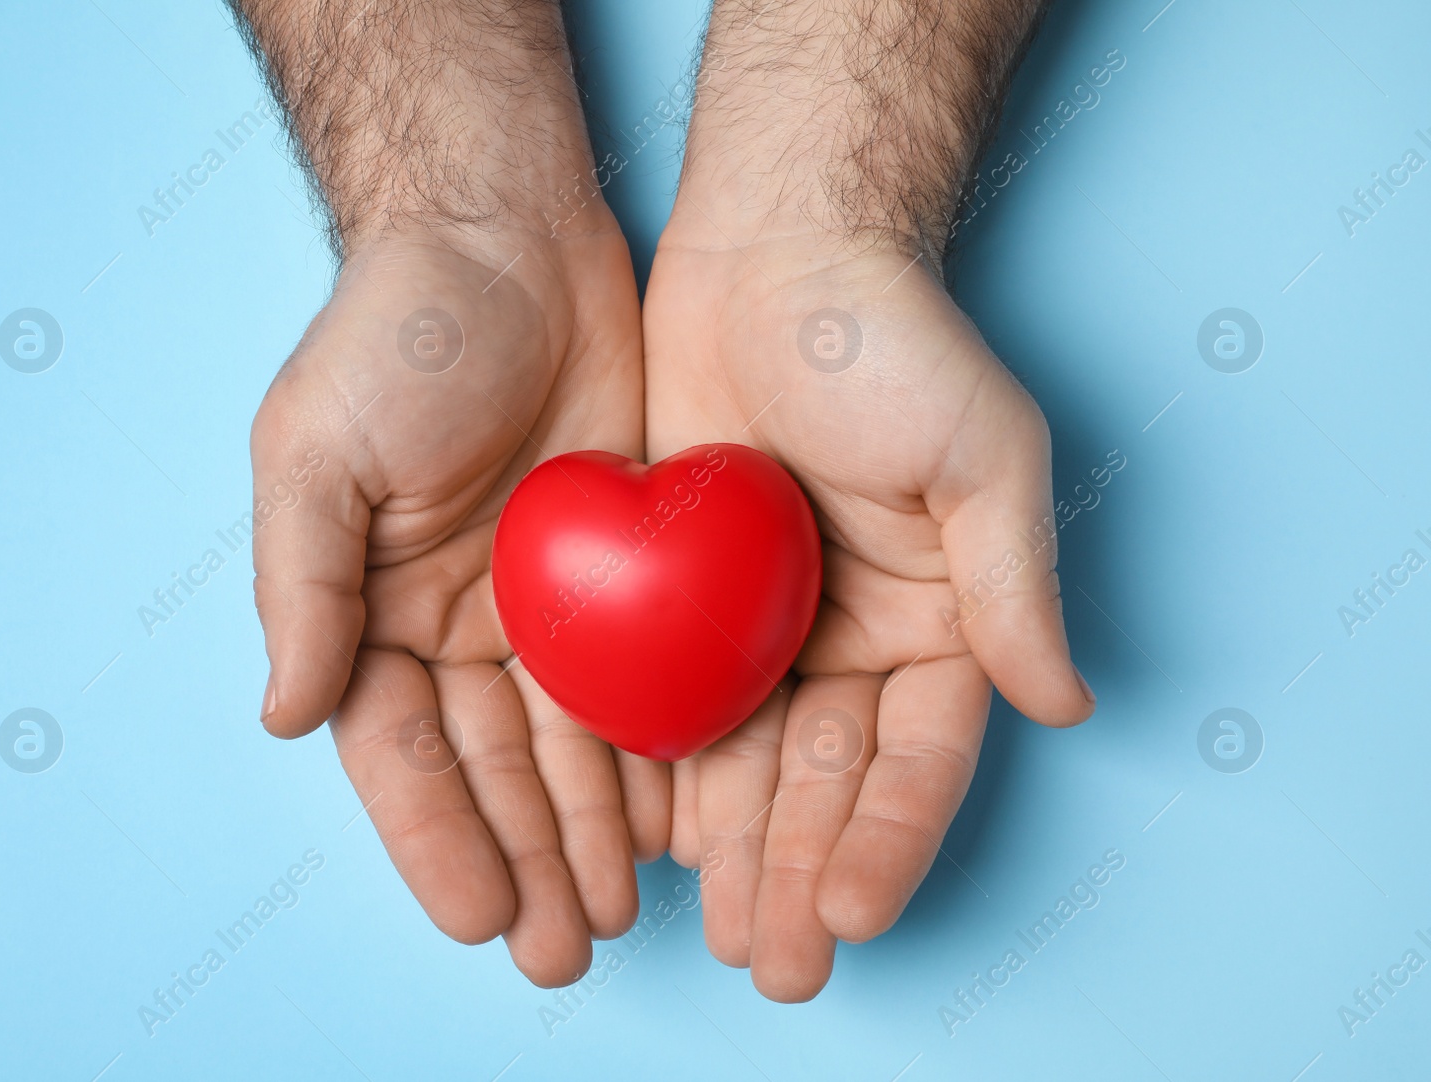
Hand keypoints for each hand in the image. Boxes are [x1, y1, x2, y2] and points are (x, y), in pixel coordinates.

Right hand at [234, 0, 669, 987]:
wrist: (508, 234)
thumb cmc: (397, 333)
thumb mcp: (316, 450)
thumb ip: (303, 584)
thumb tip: (285, 718)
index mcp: (375, 610)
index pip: (399, 752)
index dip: (435, 838)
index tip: (478, 919)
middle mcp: (459, 623)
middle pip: (491, 771)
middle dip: (525, 862)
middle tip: (566, 950)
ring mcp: (548, 601)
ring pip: (571, 746)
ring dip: (590, 834)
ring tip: (622, 918)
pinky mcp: (628, 566)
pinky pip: (641, 679)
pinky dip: (653, 755)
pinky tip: (677, 824)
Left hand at [644, 0, 1090, 1000]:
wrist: (771, 252)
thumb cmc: (890, 341)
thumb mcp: (980, 455)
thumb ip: (1013, 585)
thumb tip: (1064, 704)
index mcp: (937, 621)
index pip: (918, 758)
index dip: (887, 840)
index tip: (848, 916)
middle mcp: (854, 639)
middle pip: (828, 783)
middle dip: (804, 876)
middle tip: (774, 966)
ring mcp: (764, 626)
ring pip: (749, 765)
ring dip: (737, 855)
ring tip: (717, 936)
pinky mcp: (681, 599)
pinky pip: (671, 703)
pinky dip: (665, 777)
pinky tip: (649, 844)